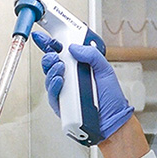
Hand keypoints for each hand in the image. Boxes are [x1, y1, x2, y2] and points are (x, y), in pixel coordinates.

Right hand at [32, 28, 134, 143]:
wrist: (113, 120)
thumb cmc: (111, 98)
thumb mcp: (105, 70)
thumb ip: (92, 55)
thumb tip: (74, 48)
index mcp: (79, 67)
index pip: (61, 53)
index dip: (51, 44)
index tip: (43, 37)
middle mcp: (69, 78)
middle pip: (51, 64)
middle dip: (49, 56)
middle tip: (53, 54)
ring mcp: (64, 91)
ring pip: (49, 78)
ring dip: (52, 70)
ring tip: (60, 67)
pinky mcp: (61, 104)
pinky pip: (53, 94)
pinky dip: (55, 85)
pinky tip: (60, 81)